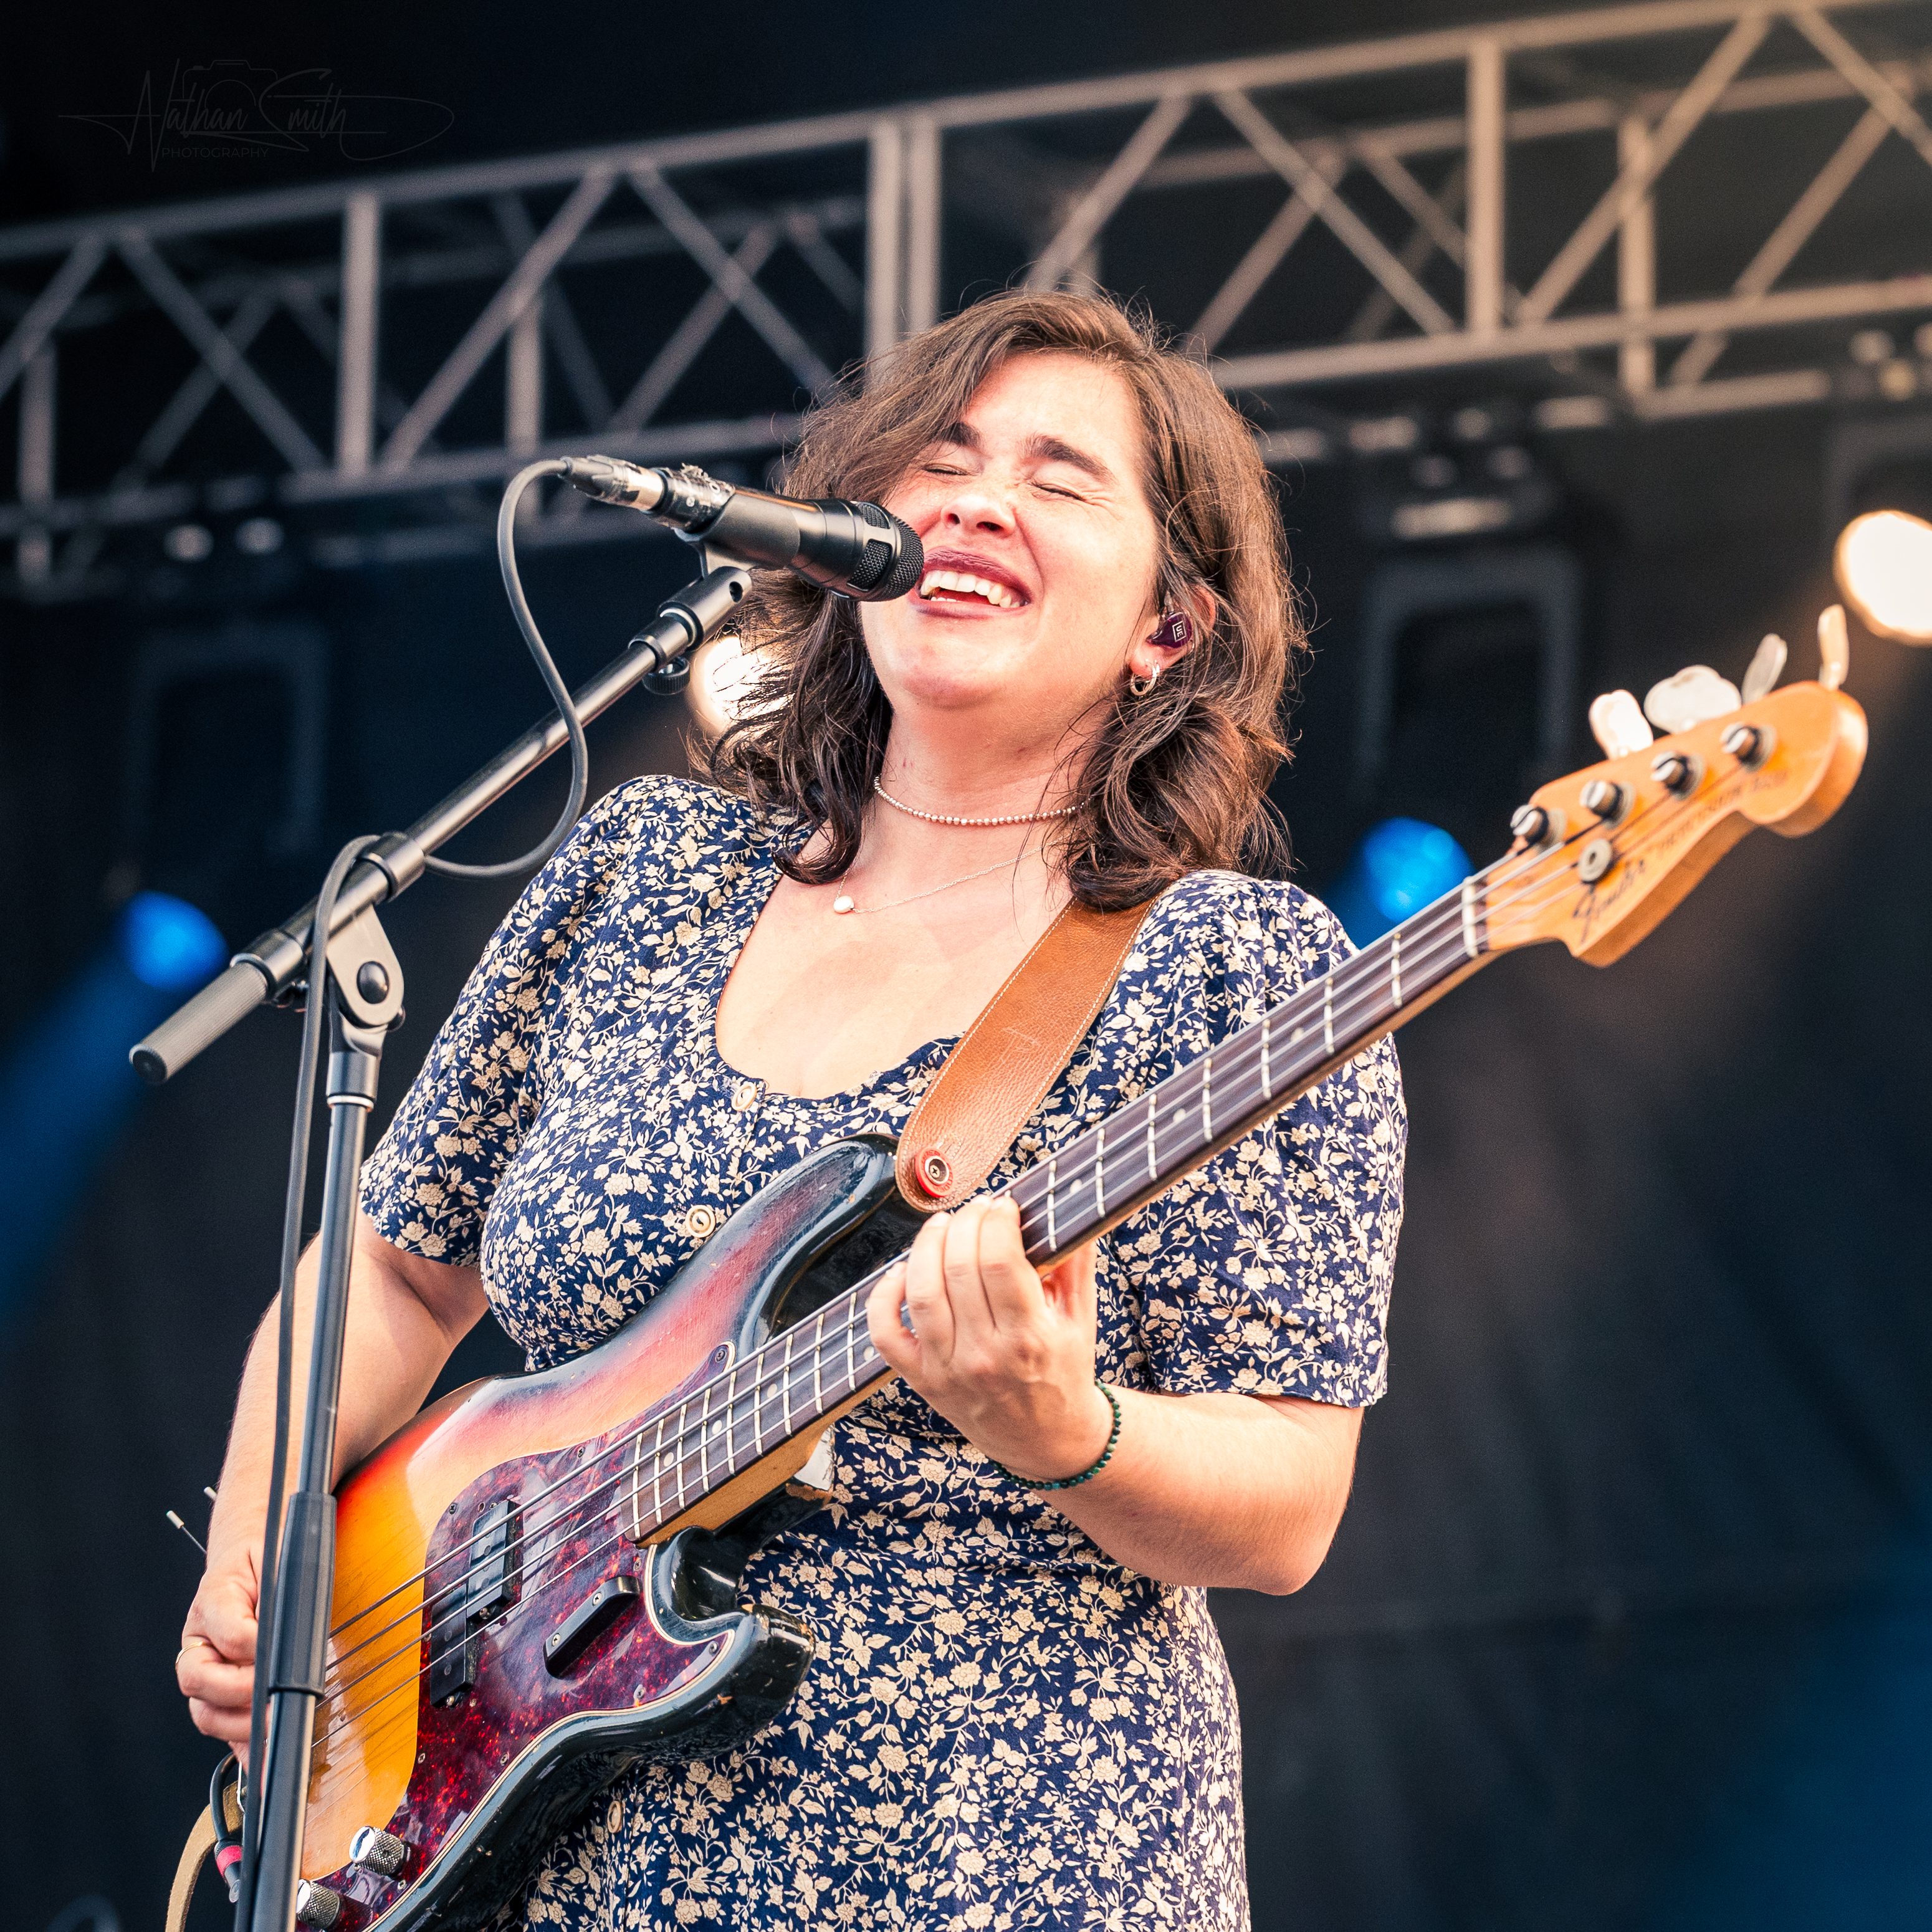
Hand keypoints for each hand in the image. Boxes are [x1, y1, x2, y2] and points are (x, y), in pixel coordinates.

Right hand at [178, 1541, 261, 1762]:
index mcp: (213, 1604)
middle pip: (199, 1681)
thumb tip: (279, 1638)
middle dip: (238, 1693)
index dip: (254, 1647)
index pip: (228, 1633)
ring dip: (239, 1725)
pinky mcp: (221, 1695)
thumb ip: (276, 1598)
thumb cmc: (265, 1558)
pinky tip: (264, 1763)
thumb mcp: (276, 1562)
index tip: (279, 1657)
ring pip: (205, 1711)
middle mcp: (200, 1642)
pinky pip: (226, 1728)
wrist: (251, 1551)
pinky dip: (243, 1749)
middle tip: (275, 1698)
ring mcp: (206, 1670)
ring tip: (275, 1725)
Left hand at [865, 1196, 1113, 1483]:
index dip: (996, 1221)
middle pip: (958, 1269)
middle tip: (976, 1209)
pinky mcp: (922, 1381)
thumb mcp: (1082, 1320)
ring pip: (922, 1293)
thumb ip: (1075, 1263)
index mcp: (1030, 1338)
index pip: (999, 1261)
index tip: (1003, 1205)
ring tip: (942, 1225)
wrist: (1047, 1441)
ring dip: (926, 1247)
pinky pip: (886, 1334)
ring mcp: (948, 1370)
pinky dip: (884, 1297)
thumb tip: (1066, 1209)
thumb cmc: (1064, 1372)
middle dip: (966, 1223)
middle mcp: (985, 1356)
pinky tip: (902, 1272)